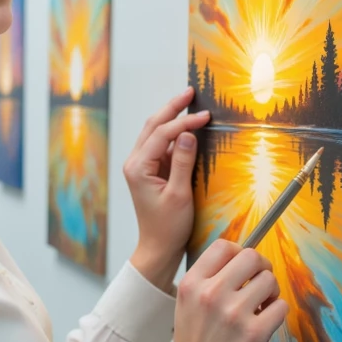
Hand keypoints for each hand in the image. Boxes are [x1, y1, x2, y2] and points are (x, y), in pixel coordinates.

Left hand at [126, 88, 209, 290]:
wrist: (158, 248)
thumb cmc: (167, 227)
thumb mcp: (179, 194)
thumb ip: (182, 162)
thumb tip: (188, 134)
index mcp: (138, 168)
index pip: (162, 134)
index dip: (184, 122)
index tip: (206, 116)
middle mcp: (135, 163)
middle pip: (153, 126)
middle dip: (172, 108)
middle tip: (190, 92)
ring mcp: (141, 166)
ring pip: (155, 133)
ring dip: (172, 118)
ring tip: (189, 103)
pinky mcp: (150, 171)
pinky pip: (161, 146)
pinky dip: (174, 134)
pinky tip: (187, 127)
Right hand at [161, 237, 287, 341]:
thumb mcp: (187, 304)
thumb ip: (208, 281)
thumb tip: (243, 260)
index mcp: (192, 284)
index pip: (224, 246)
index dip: (240, 252)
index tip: (244, 268)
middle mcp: (211, 294)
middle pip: (252, 257)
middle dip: (261, 269)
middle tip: (260, 284)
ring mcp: (234, 313)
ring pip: (270, 281)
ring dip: (271, 293)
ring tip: (261, 308)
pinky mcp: (255, 333)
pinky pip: (281, 306)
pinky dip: (277, 313)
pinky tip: (264, 323)